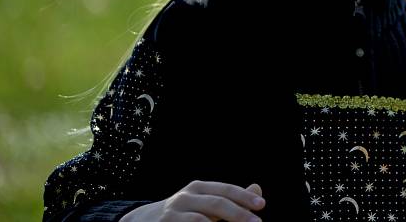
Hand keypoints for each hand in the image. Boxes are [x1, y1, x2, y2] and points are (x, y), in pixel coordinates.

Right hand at [119, 181, 264, 221]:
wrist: (143, 221)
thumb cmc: (184, 211)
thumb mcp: (205, 201)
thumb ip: (231, 198)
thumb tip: (258, 189)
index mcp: (199, 188)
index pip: (225, 190)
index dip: (244, 197)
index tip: (262, 205)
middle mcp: (186, 197)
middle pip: (216, 204)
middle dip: (239, 215)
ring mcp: (173, 213)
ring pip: (201, 221)